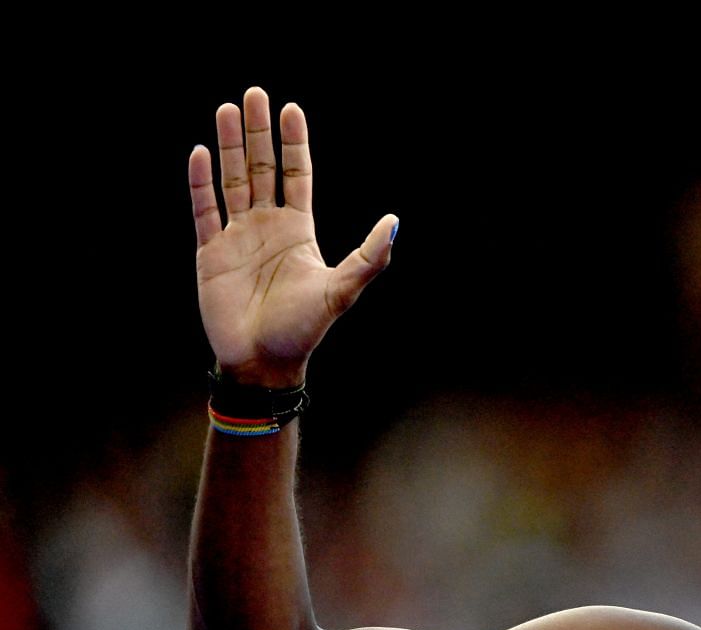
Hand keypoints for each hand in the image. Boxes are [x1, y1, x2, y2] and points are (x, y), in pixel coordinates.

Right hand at [189, 88, 395, 387]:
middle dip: (258, 133)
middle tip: (255, 94)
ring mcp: (237, 237)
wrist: (263, 361)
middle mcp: (266, 226)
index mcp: (298, 230)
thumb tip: (395, 222)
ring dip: (229, 146)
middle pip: (261, 168)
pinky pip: (204, 209)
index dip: (293, 144)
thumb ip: (369, 257)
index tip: (291, 109)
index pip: (295, 175)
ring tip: (228, 109)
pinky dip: (201, 182)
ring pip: (232, 180)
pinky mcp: (210, 252)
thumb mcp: (342, 290)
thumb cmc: (303, 330)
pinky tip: (202, 152)